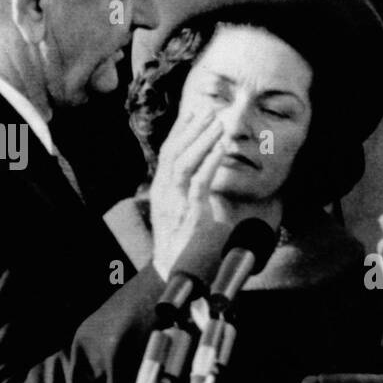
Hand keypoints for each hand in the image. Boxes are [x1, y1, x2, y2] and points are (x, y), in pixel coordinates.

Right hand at [149, 110, 223, 278]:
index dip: (182, 131)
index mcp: (162, 189)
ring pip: (184, 163)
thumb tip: (207, 176)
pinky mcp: (189, 213)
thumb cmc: (182, 243)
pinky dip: (210, 163)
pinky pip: (199, 183)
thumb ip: (190, 193)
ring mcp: (174, 202)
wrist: (172, 271)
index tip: (195, 113)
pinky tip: (221, 150)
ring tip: (217, 125)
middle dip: (192, 129)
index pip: (169, 152)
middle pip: (174, 151)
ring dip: (202, 141)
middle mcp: (164, 191)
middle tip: (209, 111)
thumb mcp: (183, 212)